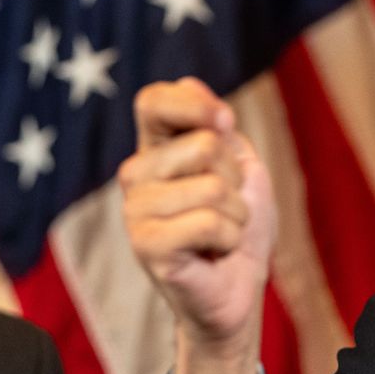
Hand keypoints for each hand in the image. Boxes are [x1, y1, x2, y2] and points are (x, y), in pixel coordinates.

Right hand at [122, 78, 276, 373]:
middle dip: (235, 178)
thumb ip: (217, 126)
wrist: (240, 289)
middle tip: (225, 207)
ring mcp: (135, 210)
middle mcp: (136, 175)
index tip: (224, 123)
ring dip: (236, 214)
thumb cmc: (237, 225)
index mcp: (154, 149)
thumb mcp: (239, 164)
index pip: (153, 101)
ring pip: (212, 187)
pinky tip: (215, 253)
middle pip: (204, 143)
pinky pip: (209, 223)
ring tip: (221, 233)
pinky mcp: (145, 245)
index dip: (194, 104)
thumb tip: (190, 84)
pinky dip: (230, 238)